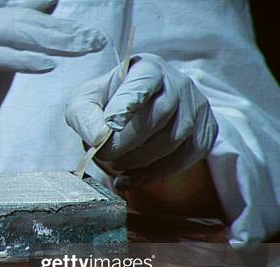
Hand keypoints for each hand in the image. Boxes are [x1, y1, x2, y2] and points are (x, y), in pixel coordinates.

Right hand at [0, 0, 106, 172]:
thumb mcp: (1, 68)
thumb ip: (19, 43)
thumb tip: (50, 19)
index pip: (24, 13)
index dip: (59, 21)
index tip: (91, 31)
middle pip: (21, 21)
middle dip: (62, 31)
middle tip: (95, 41)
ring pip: (10, 32)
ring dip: (51, 41)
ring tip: (82, 48)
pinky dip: (22, 60)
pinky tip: (49, 66)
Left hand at [65, 53, 217, 188]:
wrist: (137, 116)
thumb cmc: (108, 105)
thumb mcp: (85, 102)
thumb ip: (84, 115)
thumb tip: (98, 137)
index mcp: (146, 68)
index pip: (143, 82)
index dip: (127, 104)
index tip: (110, 125)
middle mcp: (177, 83)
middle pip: (160, 114)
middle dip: (128, 141)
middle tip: (105, 154)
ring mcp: (195, 108)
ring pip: (173, 139)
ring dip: (139, 159)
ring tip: (116, 164)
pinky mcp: (203, 133)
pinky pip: (183, 159)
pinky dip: (153, 174)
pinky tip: (129, 178)